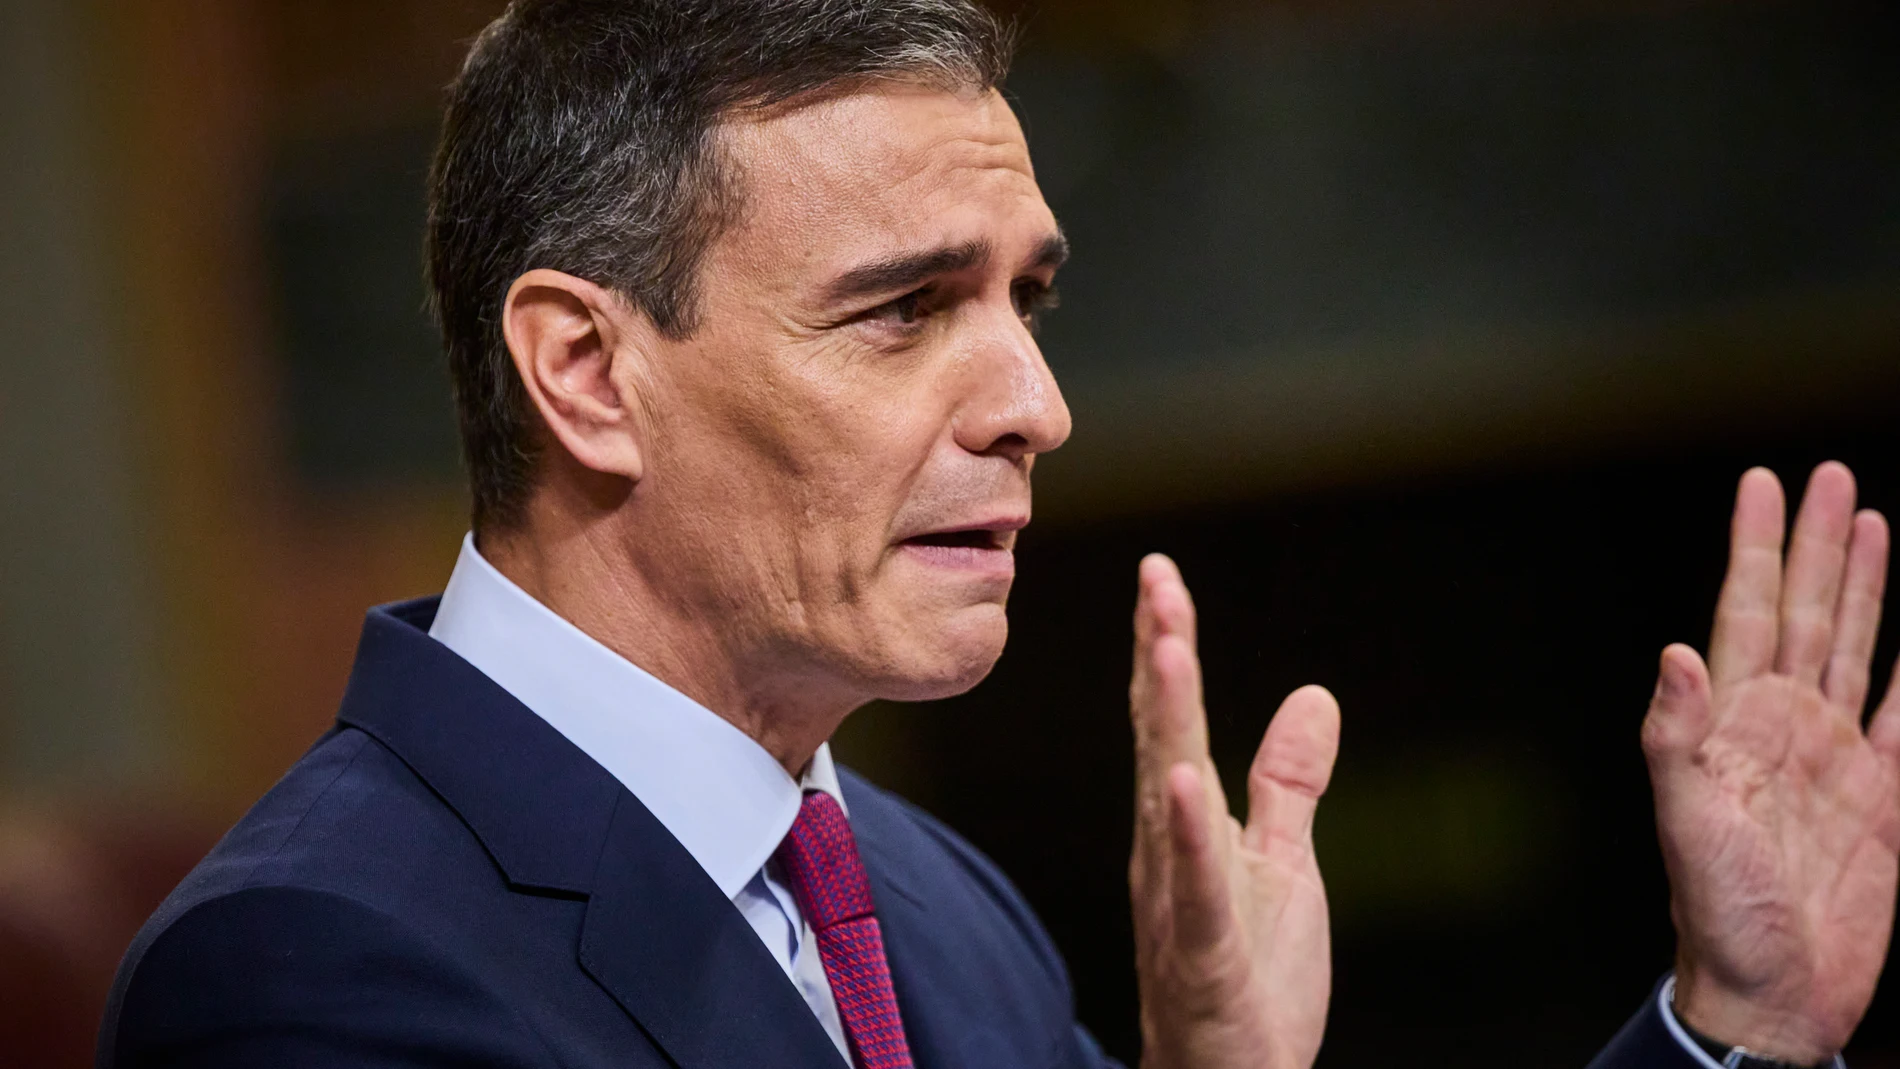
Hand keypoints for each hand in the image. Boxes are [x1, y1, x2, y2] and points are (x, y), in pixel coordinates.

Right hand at [1128, 554, 1340, 1068]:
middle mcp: (1166, 850)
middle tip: (1156, 578)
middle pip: (1162, 737)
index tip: (1160, 574)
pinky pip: (1195, 888)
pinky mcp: (1204, 954)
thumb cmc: (1248, 979)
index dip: (1165, 645)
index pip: (1174, 721)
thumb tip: (1314, 694)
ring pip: (1167, 798)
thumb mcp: (1283, 865)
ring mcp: (1178, 900)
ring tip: (1164, 648)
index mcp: (1183, 825)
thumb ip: (1288, 782)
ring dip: (1164, 721)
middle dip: (1158, 655)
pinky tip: (1182, 783)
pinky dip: (1188, 834)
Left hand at [1642, 463, 1899, 1062]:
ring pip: (1854, 648)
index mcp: (1732, 723)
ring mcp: (1832, 759)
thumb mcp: (1686, 824)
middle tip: (1830, 476)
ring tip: (1872, 522)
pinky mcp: (1881, 802)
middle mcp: (1782, 726)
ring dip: (1864, 586)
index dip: (1755, 547)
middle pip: (1808, 612)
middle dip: (1816, 544)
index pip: (1746, 611)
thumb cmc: (1715, 916)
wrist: (1772, 993)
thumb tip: (1674, 654)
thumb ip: (1675, 740)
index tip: (1761, 482)